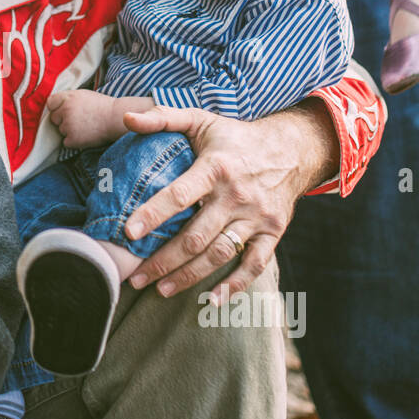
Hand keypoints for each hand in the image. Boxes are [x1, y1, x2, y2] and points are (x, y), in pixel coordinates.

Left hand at [47, 90, 123, 148]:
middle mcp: (65, 110)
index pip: (50, 103)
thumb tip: (54, 105)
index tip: (65, 110)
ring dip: (70, 131)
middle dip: (63, 120)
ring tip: (86, 126)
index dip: (57, 108)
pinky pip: (66, 142)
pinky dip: (74, 141)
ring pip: (61, 130)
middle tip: (80, 119)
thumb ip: (68, 99)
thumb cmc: (102, 107)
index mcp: (68, 97)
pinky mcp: (72, 139)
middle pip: (54, 118)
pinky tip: (86, 135)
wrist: (116, 119)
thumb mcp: (83, 95)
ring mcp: (68, 125)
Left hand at [119, 103, 333, 302]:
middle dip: (162, 260)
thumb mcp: (201, 120)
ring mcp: (256, 216)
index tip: (128, 233)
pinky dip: (235, 285)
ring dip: (189, 276)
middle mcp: (236, 195)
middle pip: (195, 236)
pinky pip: (255, 264)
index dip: (153, 214)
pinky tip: (212, 300)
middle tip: (135, 277)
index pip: (179, 195)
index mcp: (215, 168)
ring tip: (160, 289)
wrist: (291, 149)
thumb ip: (163, 118)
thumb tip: (127, 118)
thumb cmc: (234, 137)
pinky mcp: (272, 232)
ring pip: (219, 254)